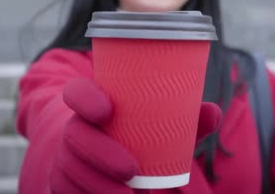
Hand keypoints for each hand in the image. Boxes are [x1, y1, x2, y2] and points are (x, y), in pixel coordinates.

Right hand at [49, 77, 220, 193]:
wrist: (102, 157)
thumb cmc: (137, 134)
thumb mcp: (158, 125)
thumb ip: (185, 118)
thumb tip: (213, 112)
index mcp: (92, 104)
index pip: (76, 91)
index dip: (85, 98)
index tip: (107, 110)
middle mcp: (73, 128)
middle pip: (74, 135)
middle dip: (100, 154)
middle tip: (132, 170)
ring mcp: (63, 157)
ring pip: (68, 169)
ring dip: (96, 184)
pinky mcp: (61, 183)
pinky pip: (64, 191)